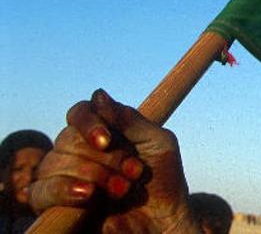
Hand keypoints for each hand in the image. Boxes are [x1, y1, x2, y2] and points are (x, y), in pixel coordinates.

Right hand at [30, 89, 198, 232]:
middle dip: (106, 158)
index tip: (106, 140)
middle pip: (68, 139)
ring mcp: (65, 177)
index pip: (80, 112)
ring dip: (95, 176)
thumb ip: (130, 120)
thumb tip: (98, 95)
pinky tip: (88, 196)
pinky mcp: (56, 204)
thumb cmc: (164, 182)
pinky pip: (40, 191)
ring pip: (55, 163)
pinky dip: (63, 190)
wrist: (163, 223)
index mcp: (103, 132)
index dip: (89, 123)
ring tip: (123, 189)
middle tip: (134, 172)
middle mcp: (79, 151)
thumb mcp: (159, 143)